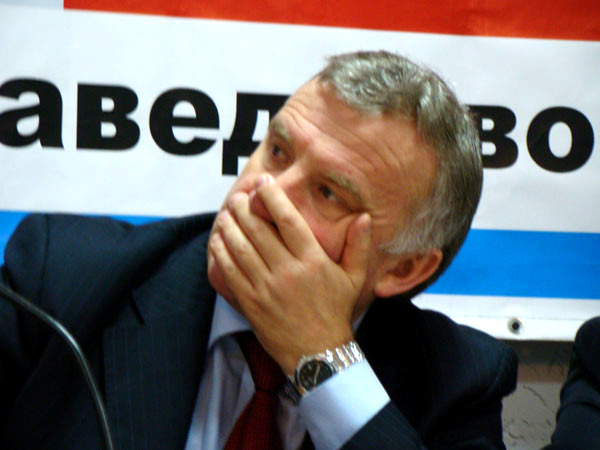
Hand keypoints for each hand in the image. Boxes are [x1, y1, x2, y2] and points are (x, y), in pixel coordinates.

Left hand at [208, 174, 371, 373]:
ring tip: (226, 213)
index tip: (263, 182)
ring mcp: (266, 288)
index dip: (273, 198)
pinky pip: (231, 272)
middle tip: (237, 196)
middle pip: (258, 230)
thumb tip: (364, 216)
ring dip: (230, 226)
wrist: (317, 353)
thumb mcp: (354, 278)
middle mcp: (287, 271)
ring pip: (241, 248)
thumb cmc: (335, 312)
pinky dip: (222, 253)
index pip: (288, 221)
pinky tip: (218, 240)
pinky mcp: (251, 302)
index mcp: (312, 261)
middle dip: (244, 208)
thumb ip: (359, 246)